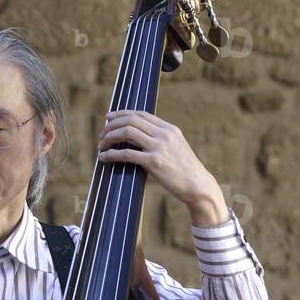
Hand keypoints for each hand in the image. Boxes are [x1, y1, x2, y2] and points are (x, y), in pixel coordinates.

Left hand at [97, 109, 229, 225]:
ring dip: (109, 137)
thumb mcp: (177, 148)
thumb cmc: (185, 170)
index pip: (141, 114)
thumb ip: (162, 140)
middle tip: (101, 134)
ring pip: (126, 132)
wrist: (198, 185)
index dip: (122, 114)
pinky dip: (111, 154)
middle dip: (112, 125)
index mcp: (169, 129)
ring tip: (101, 145)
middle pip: (131, 120)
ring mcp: (159, 147)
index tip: (109, 118)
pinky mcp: (154, 162)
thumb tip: (140, 139)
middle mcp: (164, 134)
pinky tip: (103, 158)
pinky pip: (126, 154)